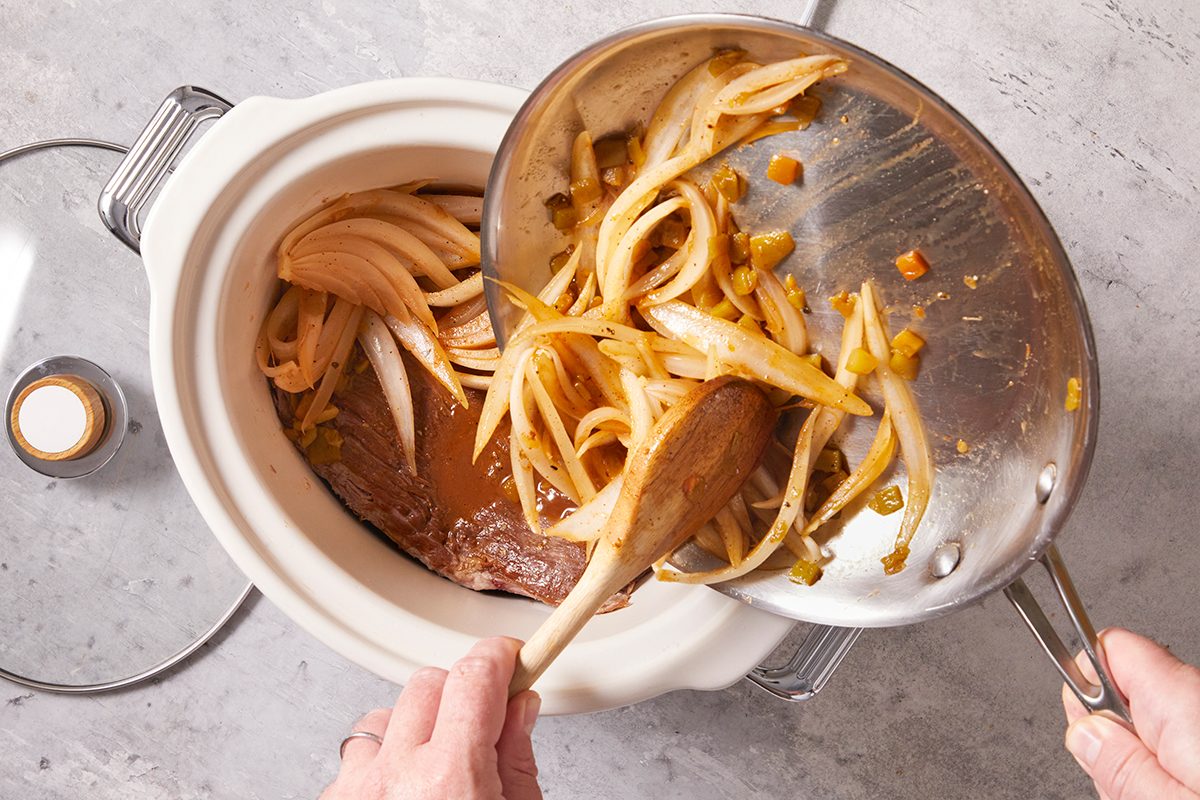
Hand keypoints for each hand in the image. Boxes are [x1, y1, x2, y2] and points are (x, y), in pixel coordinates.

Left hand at [321, 637, 542, 799]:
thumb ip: (517, 760)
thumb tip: (519, 707)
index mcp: (452, 779)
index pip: (475, 678)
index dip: (498, 656)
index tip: (511, 656)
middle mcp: (397, 777)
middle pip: (429, 683)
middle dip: (461, 694)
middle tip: (482, 723)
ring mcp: (358, 790)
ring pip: (385, 714)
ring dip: (414, 727)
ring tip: (436, 764)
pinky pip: (357, 754)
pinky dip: (382, 761)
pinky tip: (404, 787)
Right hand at [1062, 628, 1199, 799]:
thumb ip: (1119, 764)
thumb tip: (1081, 732)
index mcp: (1182, 698)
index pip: (1108, 647)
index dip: (1082, 686)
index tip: (1084, 729)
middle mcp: (1198, 697)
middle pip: (1119, 689)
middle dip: (1107, 735)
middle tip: (1127, 782)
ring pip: (1144, 723)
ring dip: (1134, 760)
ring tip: (1155, 792)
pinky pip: (1169, 745)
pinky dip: (1161, 772)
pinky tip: (1169, 791)